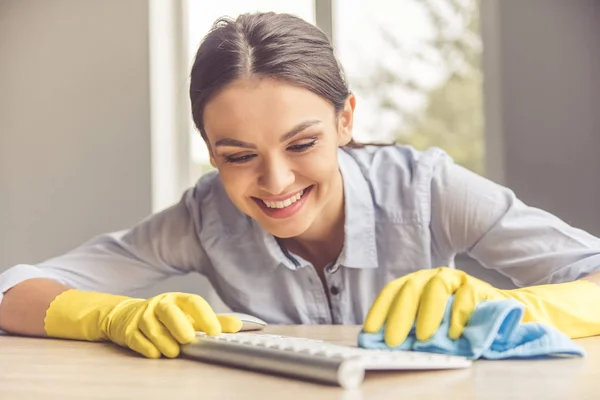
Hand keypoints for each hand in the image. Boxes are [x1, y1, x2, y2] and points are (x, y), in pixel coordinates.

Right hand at [45, 290, 241, 357]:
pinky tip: (157, 353)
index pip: (193, 302)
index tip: (216, 332)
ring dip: (165, 343)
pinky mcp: (129, 330)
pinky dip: (149, 349)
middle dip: (180, 326)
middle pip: (169, 311)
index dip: (206, 316)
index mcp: (178, 299)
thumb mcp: (190, 316)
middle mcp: (160, 304)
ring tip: (174, 352)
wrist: (128, 316)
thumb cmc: (168, 317)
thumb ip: (214, 321)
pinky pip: (138, 340)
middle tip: (189, 340)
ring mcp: (143, 316)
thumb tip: (238, 325)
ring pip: (153, 328)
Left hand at [363, 267, 505, 345]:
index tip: (370, 331)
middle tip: (393, 340)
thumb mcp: (431, 324)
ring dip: (428, 312)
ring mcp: (455, 279)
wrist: (498, 313)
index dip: (380, 310)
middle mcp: (432, 277)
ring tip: (423, 338)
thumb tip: (389, 345)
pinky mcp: (477, 287)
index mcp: (415, 284)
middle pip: (410, 288)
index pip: (392, 291)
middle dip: (399, 315)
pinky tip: (454, 334)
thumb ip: (413, 329)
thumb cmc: (457, 322)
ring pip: (436, 287)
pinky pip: (466, 296)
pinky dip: (458, 315)